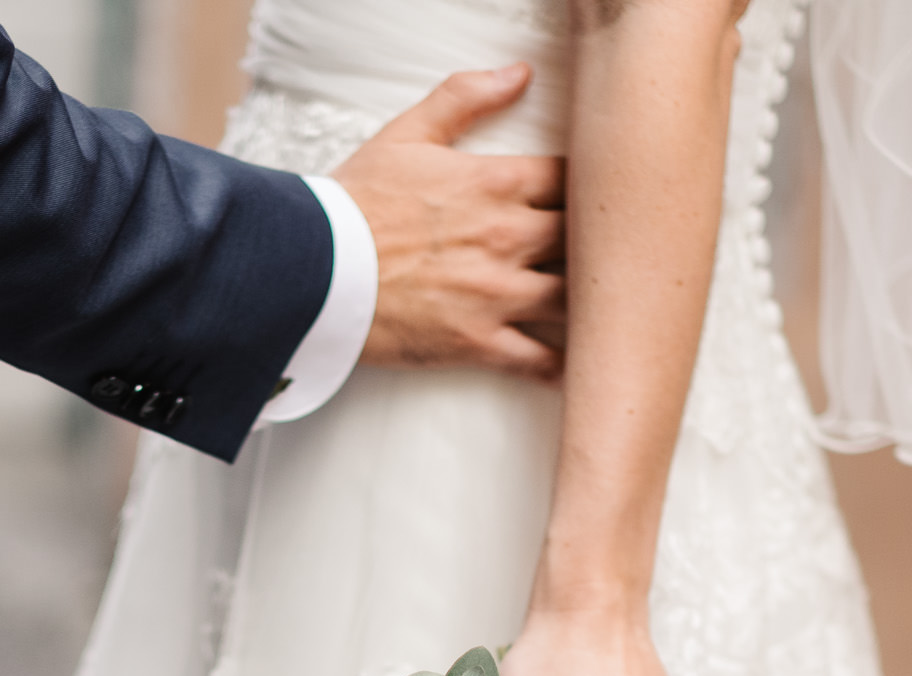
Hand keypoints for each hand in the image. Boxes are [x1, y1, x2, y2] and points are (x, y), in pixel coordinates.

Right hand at [332, 66, 566, 380]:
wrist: (312, 268)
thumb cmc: (356, 204)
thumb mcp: (408, 134)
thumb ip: (466, 98)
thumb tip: (519, 74)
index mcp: (498, 183)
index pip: (576, 180)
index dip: (589, 190)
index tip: (588, 200)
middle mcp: (509, 238)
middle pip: (588, 241)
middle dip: (597, 246)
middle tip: (599, 254)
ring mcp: (498, 294)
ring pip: (576, 300)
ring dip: (589, 303)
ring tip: (595, 307)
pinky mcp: (479, 342)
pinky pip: (540, 360)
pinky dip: (562, 366)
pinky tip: (575, 366)